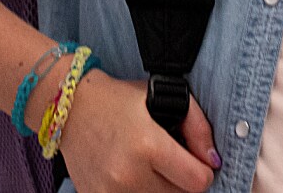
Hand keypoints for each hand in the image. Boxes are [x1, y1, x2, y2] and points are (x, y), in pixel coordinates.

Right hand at [56, 74, 218, 192]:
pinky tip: (131, 174)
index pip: (198, 182)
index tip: (195, 162)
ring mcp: (109, 191)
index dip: (203, 171)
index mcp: (148, 146)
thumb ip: (198, 127)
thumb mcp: (163, 98)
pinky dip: (138, 192)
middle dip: (181, 181)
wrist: (69, 107)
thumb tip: (213, 160)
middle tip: (168, 161)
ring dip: (160, 189)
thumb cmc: (116, 100)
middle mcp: (128, 174)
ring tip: (148, 167)